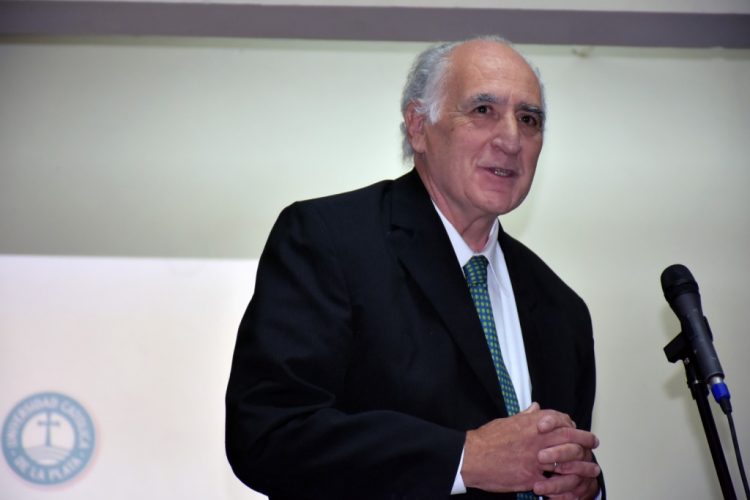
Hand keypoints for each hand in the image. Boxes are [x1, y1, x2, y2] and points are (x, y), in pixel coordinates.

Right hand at [461, 403, 598, 493]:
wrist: (472, 457)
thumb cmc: (486, 439)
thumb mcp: (507, 421)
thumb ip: (525, 416)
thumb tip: (536, 408)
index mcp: (532, 425)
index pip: (561, 421)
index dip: (575, 426)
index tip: (581, 429)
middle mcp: (538, 440)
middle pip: (570, 440)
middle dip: (586, 443)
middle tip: (594, 445)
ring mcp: (536, 460)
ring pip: (567, 463)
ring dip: (582, 467)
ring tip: (592, 470)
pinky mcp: (531, 478)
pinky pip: (553, 483)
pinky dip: (564, 485)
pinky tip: (572, 487)